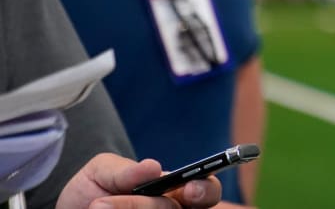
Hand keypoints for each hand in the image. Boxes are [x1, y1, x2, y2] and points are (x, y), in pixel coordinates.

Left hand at [56, 154, 220, 208]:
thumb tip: (153, 167)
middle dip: (153, 206)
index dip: (205, 189)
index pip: (206, 189)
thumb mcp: (101, 171)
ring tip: (96, 206)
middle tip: (127, 204)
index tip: (190, 188)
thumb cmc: (91, 190)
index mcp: (174, 189)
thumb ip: (124, 169)